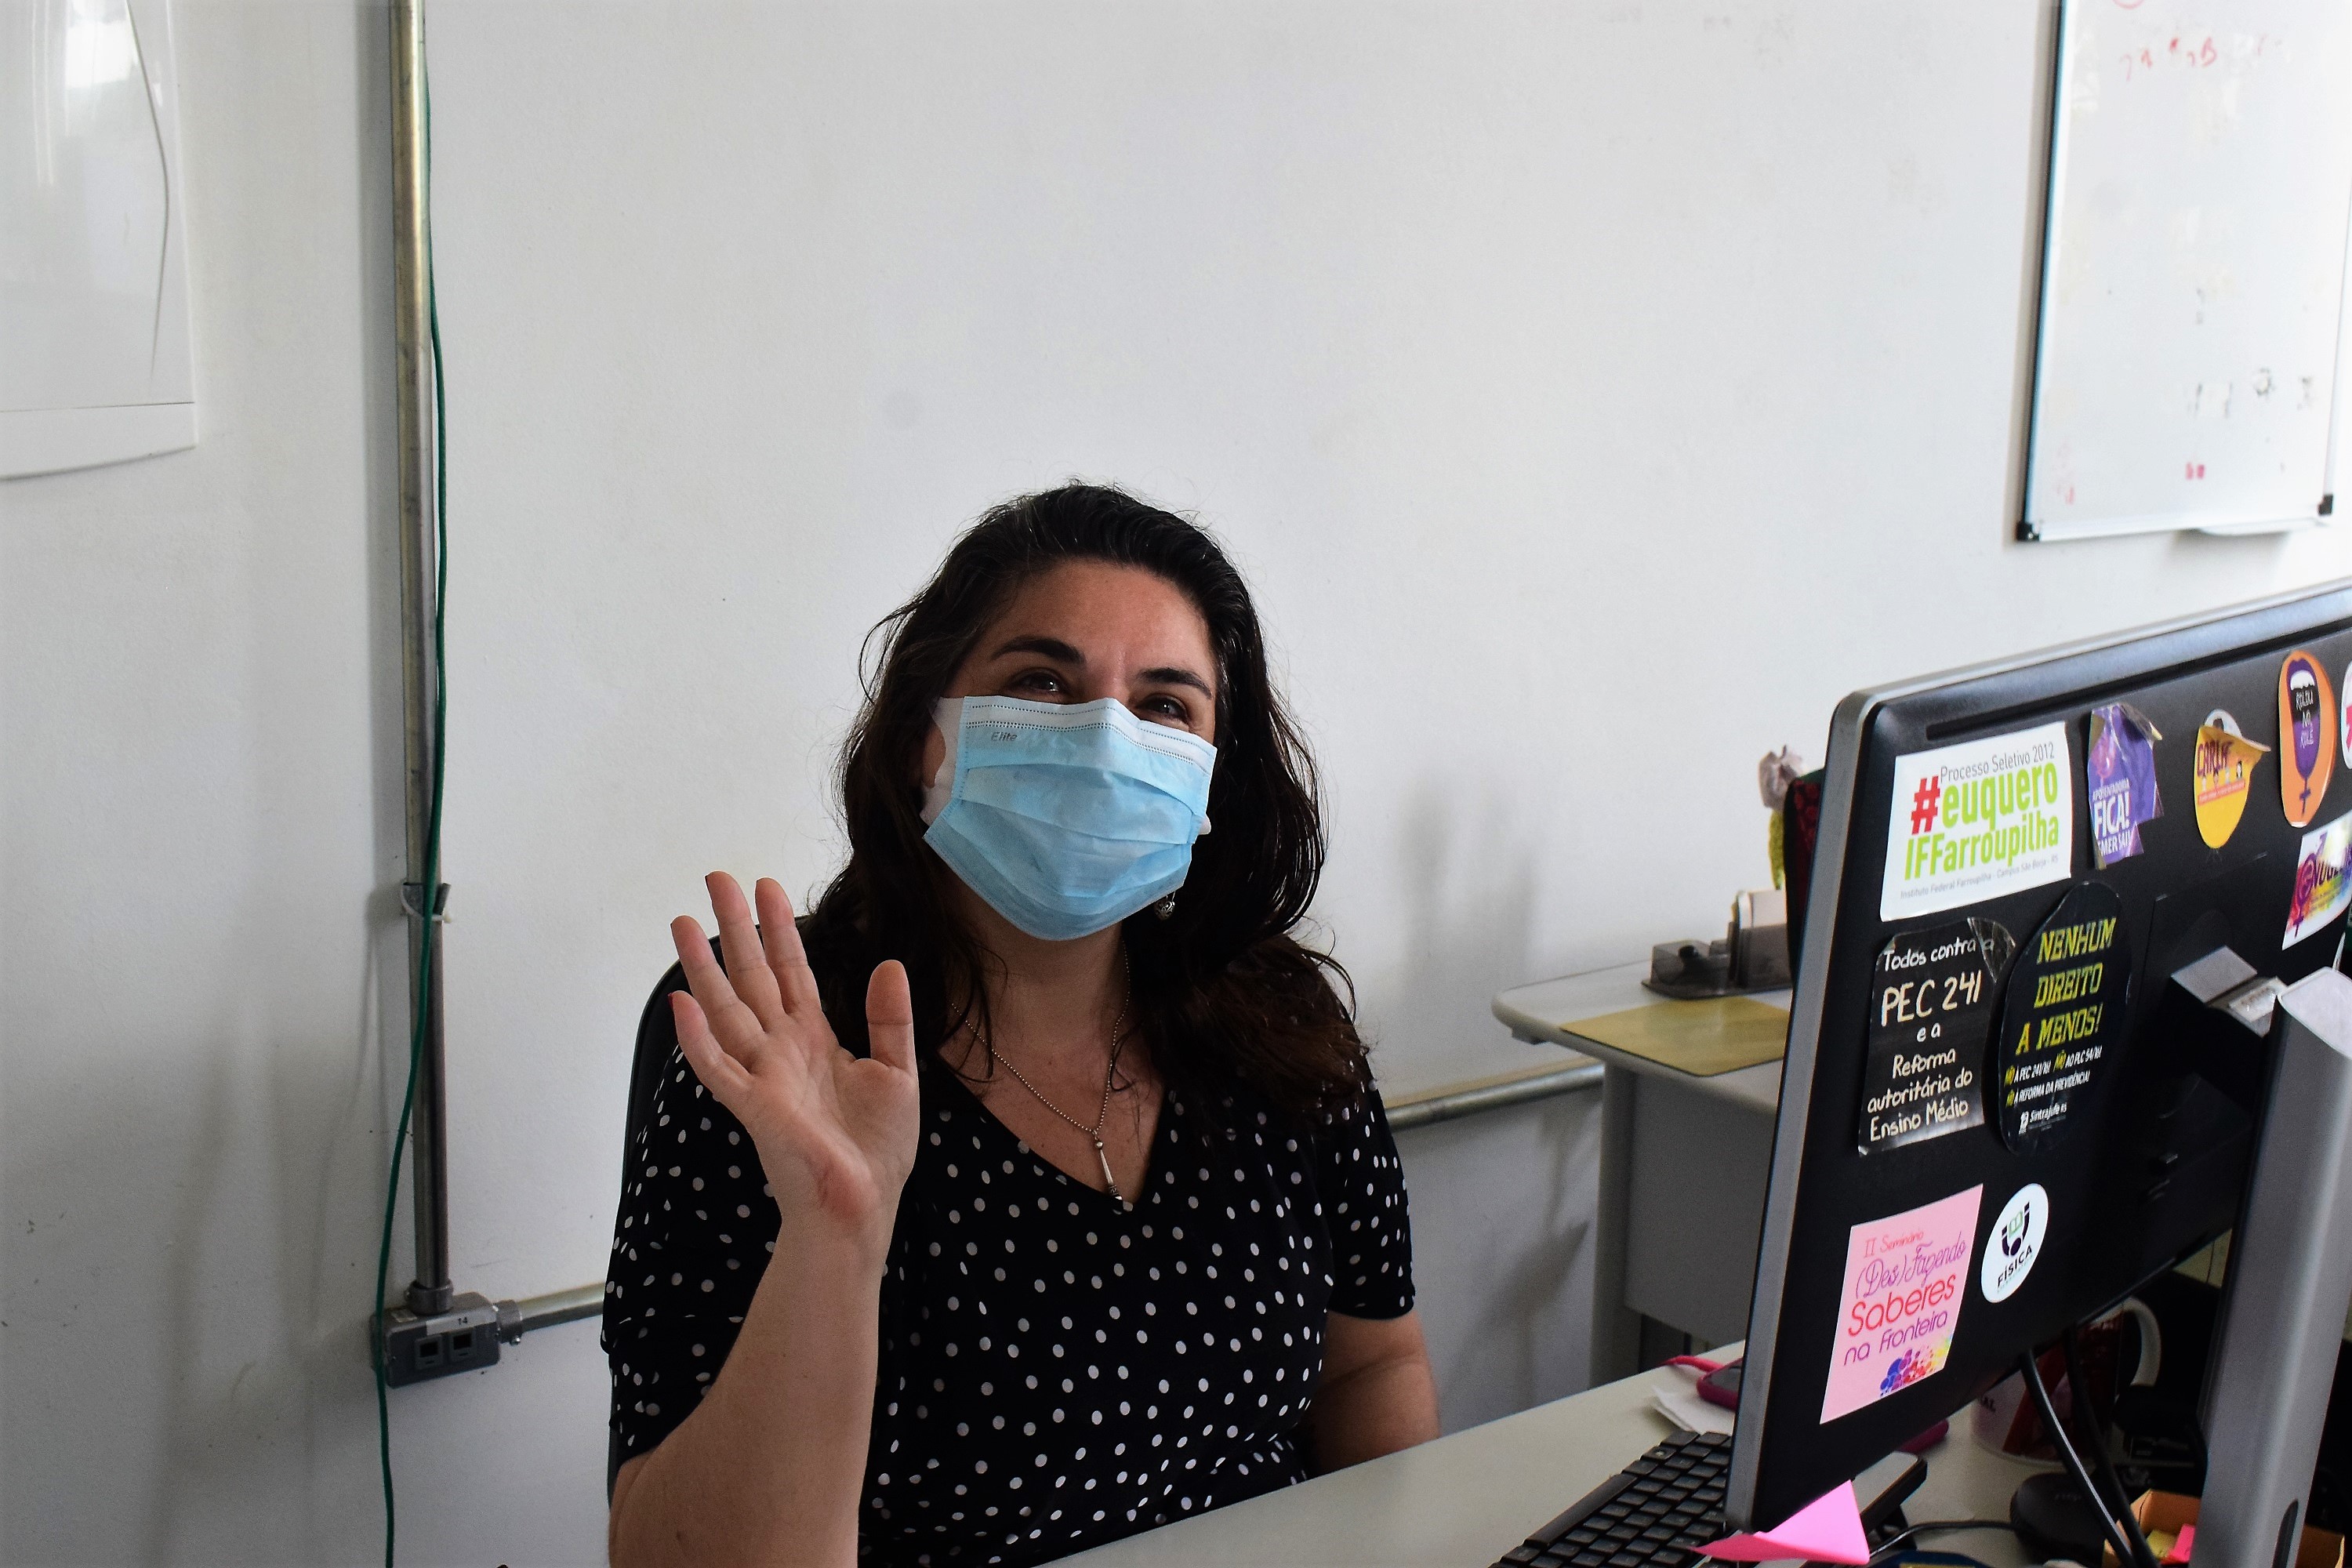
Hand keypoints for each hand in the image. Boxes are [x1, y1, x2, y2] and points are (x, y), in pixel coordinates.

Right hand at [668, 874, 919, 1243]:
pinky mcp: (756, 1109)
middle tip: (715, 877)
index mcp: (814, 1040)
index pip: (791, 971)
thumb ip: (890, 1019)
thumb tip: (890, 963)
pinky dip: (699, 1040)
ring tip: (681, 923)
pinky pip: (720, 1069)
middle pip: (751, 977)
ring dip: (703, 968)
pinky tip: (683, 1004)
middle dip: (734, 928)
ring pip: (726, 1010)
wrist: (864, 1207)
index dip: (779, 929)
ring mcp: (764, 1076)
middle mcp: (782, 1050)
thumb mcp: (898, 1072)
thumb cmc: (877, 1150)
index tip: (766, 885)